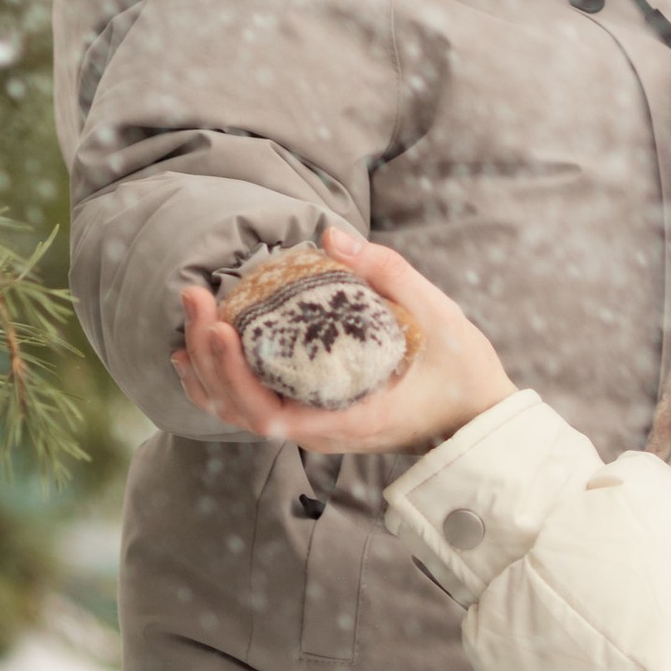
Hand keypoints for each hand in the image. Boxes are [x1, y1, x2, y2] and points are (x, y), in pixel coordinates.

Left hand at [171, 225, 514, 454]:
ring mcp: (316, 428)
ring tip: (190, 315)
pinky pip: (255, 405)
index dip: (231, 374)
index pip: (266, 414)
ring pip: (240, 412)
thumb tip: (330, 237)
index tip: (219, 325)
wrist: (480, 420)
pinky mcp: (315, 415)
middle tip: (196, 298)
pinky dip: (223, 379)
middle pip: (240, 410)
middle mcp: (321, 433)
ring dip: (207, 368)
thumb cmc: (462, 373)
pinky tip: (204, 347)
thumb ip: (388, 274)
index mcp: (346, 420)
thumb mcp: (437, 316)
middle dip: (207, 356)